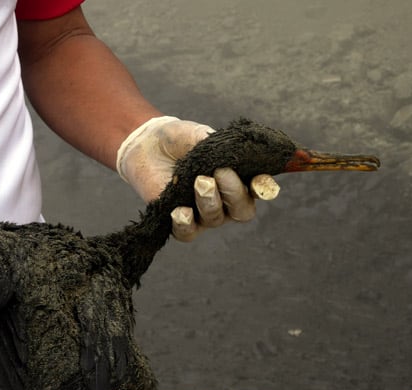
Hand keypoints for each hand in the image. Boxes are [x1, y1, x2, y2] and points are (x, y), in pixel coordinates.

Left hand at [115, 116, 279, 241]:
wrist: (148, 145)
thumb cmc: (180, 139)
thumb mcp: (201, 135)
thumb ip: (220, 146)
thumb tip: (236, 152)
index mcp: (238, 179)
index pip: (259, 189)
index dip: (263, 188)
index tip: (260, 181)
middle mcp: (225, 201)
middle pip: (242, 211)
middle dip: (234, 193)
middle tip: (220, 172)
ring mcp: (203, 214)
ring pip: (215, 219)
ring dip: (209, 201)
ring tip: (199, 181)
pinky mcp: (179, 222)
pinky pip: (187, 232)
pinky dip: (185, 223)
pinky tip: (179, 211)